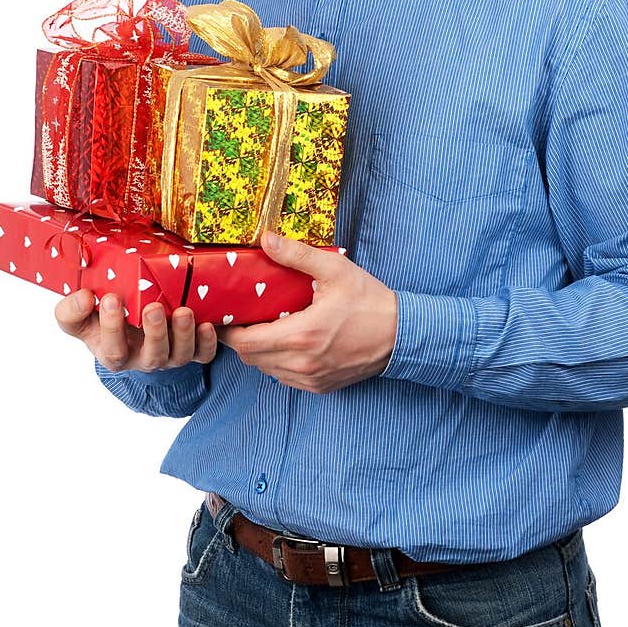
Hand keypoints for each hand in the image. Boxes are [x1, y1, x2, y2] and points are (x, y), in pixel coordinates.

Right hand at [54, 290, 217, 371]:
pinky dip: (207, 342)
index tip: (110, 298)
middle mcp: (143, 359)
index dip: (112, 327)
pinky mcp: (191, 350)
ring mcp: (169, 356)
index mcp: (114, 354)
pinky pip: (203, 354)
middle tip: (153, 308)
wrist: (126, 321)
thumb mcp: (78, 317)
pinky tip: (206, 324)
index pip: (113, 350)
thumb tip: (84, 298)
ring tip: (184, 312)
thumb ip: (71, 311)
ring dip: (183, 334)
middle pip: (152, 357)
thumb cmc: (100, 319)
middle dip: (155, 333)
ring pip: (179, 356)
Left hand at [218, 231, 397, 393]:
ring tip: (267, 328)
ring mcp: (311, 379)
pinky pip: (285, 378)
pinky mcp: (320, 387)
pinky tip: (289, 343)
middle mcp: (302, 363)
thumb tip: (267, 239)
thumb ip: (297, 255)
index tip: (226, 315)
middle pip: (251, 358)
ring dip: (260, 352)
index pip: (244, 342)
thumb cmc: (369, 301)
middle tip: (245, 317)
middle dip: (242, 339)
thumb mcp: (335, 270)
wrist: (401, 336)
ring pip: (266, 370)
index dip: (228, 330)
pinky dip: (279, 363)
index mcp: (300, 336)